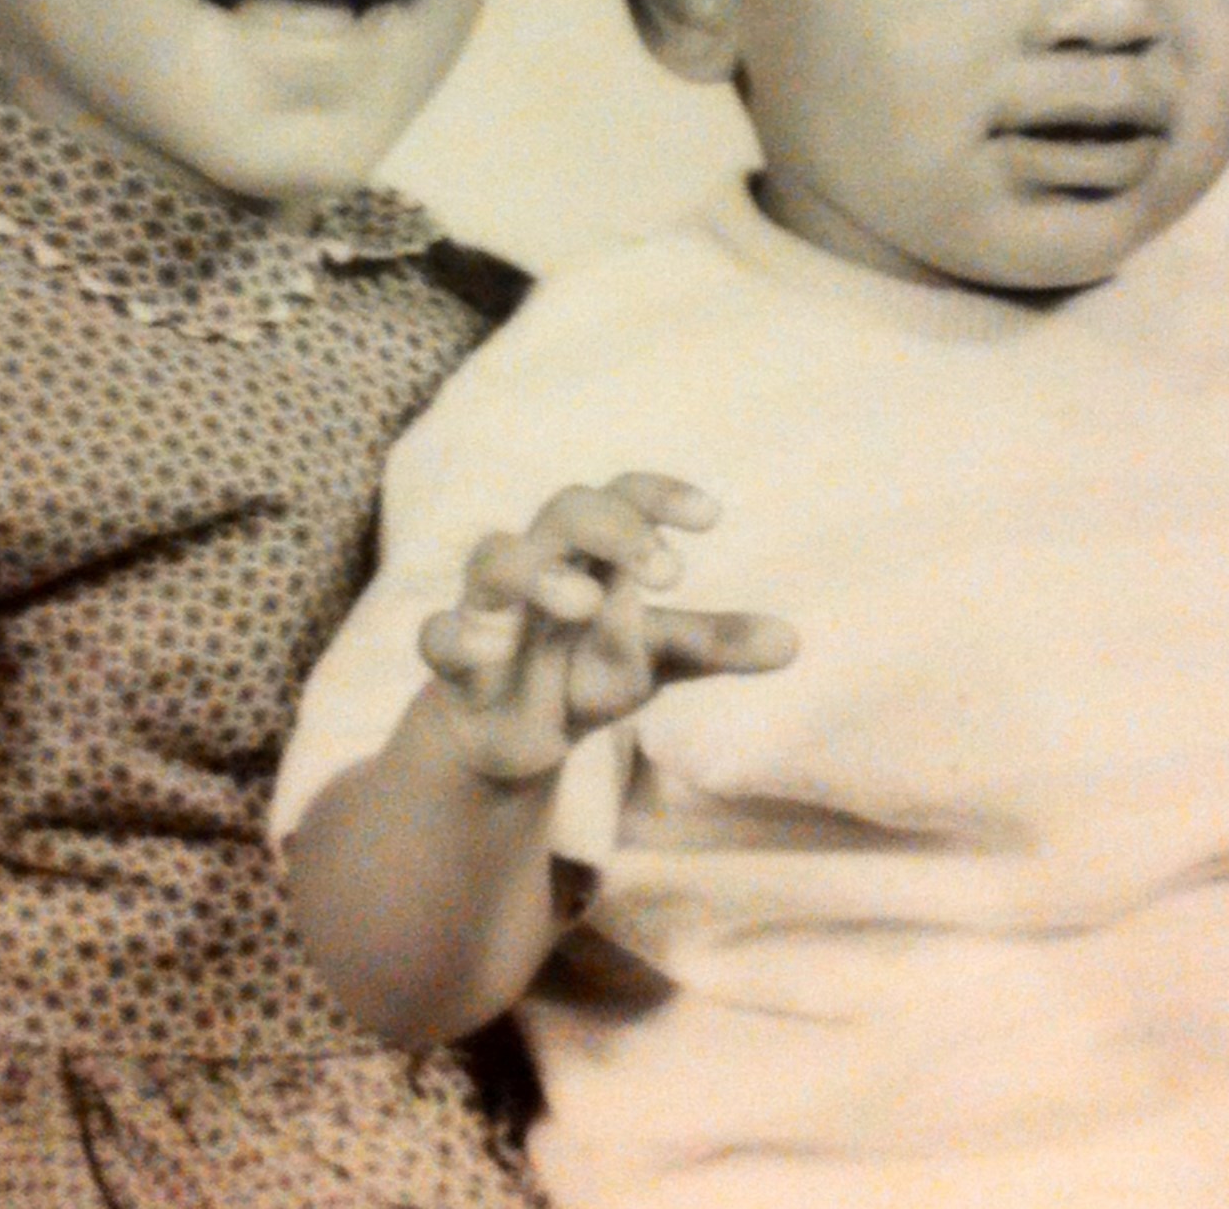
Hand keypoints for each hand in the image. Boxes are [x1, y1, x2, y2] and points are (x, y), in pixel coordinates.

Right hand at [418, 473, 796, 782]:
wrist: (512, 735)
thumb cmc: (586, 669)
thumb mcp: (655, 660)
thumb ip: (710, 644)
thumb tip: (792, 641)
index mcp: (592, 550)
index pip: (621, 494)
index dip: (658, 495)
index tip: (710, 518)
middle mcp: (540, 561)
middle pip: (564, 508)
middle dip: (614, 528)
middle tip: (670, 574)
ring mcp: (491, 606)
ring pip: (495, 557)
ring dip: (538, 572)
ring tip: (585, 604)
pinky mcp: (452, 658)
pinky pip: (436, 634)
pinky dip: (454, 635)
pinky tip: (485, 651)